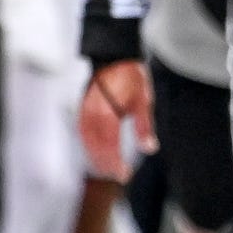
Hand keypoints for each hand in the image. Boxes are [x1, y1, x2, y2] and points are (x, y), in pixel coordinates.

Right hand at [80, 60, 155, 180]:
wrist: (114, 56)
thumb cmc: (131, 77)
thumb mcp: (143, 101)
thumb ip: (144, 127)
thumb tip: (150, 148)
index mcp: (107, 115)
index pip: (109, 148)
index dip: (116, 164)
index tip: (125, 175)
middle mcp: (91, 116)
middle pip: (96, 149)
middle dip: (107, 165)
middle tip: (120, 175)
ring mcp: (84, 113)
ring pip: (87, 144)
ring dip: (97, 158)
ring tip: (110, 168)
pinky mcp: (82, 110)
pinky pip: (83, 134)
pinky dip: (90, 147)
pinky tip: (98, 152)